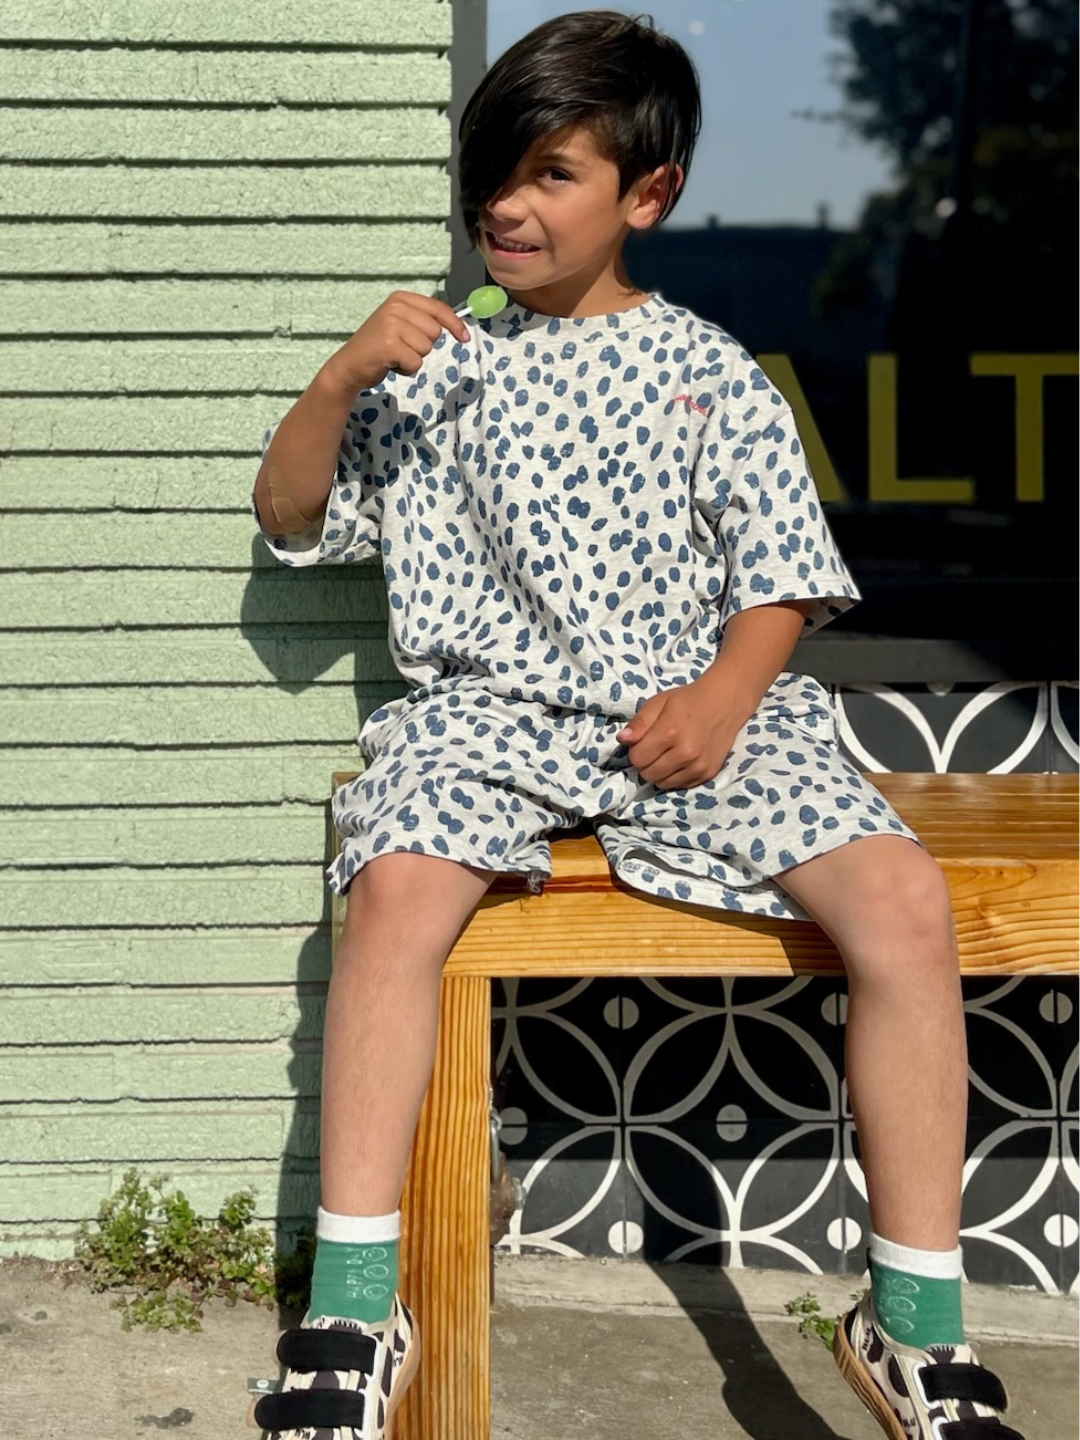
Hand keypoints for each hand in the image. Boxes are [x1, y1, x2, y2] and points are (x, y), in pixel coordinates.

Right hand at [325, 290, 470, 393]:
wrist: (349, 365)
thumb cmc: (378, 347)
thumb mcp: (399, 325)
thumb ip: (422, 321)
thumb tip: (458, 326)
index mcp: (400, 298)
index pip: (438, 308)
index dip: (455, 324)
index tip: (465, 337)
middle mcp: (395, 307)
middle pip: (435, 331)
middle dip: (423, 346)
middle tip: (401, 347)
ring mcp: (391, 324)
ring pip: (426, 348)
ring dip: (414, 358)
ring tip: (394, 355)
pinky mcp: (389, 345)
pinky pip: (416, 362)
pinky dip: (406, 369)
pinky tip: (390, 364)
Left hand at [615, 681, 740, 789]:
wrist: (724, 703)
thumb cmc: (687, 700)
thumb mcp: (658, 702)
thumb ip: (639, 723)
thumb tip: (622, 740)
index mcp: (670, 732)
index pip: (636, 758)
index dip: (636, 750)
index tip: (644, 741)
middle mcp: (685, 753)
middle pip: (647, 774)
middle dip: (646, 763)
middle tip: (656, 748)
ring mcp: (698, 766)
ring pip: (662, 784)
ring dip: (660, 772)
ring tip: (668, 754)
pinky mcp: (707, 774)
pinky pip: (679, 786)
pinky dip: (675, 776)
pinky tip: (681, 760)